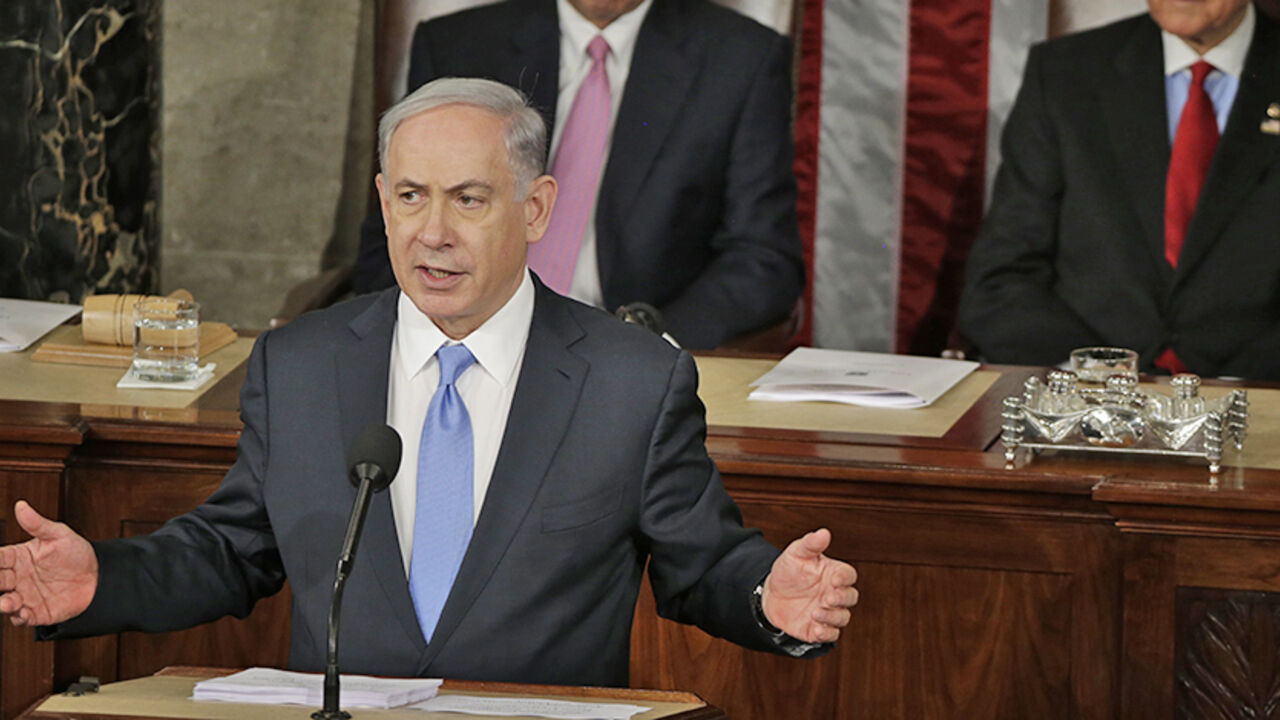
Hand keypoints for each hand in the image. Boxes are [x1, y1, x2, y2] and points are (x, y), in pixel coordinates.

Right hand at [0, 501, 97, 626]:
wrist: (98, 577)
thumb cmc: (76, 553)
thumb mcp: (59, 535)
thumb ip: (38, 524)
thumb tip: (20, 505)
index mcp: (17, 557)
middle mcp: (16, 578)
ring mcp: (24, 596)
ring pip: (4, 602)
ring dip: (2, 603)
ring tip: (7, 602)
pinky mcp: (35, 612)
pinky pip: (21, 618)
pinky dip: (18, 617)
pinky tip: (22, 613)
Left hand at [761, 528, 857, 643]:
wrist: (770, 596)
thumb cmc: (788, 572)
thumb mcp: (795, 554)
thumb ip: (810, 544)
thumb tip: (824, 532)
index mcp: (833, 574)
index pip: (849, 575)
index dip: (845, 578)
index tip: (834, 579)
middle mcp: (835, 593)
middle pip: (851, 597)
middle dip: (842, 599)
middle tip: (826, 598)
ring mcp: (829, 612)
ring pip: (843, 617)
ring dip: (832, 617)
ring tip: (815, 612)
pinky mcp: (819, 628)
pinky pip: (831, 635)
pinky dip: (827, 634)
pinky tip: (816, 628)